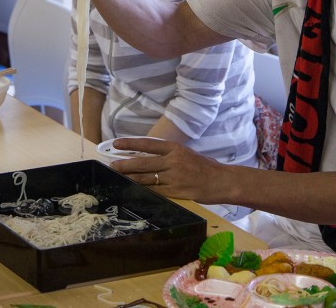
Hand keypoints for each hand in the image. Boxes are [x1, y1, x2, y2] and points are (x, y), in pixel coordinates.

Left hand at [108, 136, 224, 201]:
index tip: (116, 144)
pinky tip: (134, 190)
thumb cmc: (206, 167)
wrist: (223, 181)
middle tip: (112, 165)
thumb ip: (169, 155)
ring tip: (119, 177)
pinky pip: (155, 191)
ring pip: (146, 178)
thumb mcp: (187, 154)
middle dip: (125, 164)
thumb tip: (148, 156)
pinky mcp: (177, 191)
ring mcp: (174, 177)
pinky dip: (143, 190)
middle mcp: (173, 161)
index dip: (130, 144)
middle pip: (142, 162)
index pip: (147, 144)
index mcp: (175, 149)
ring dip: (131, 178)